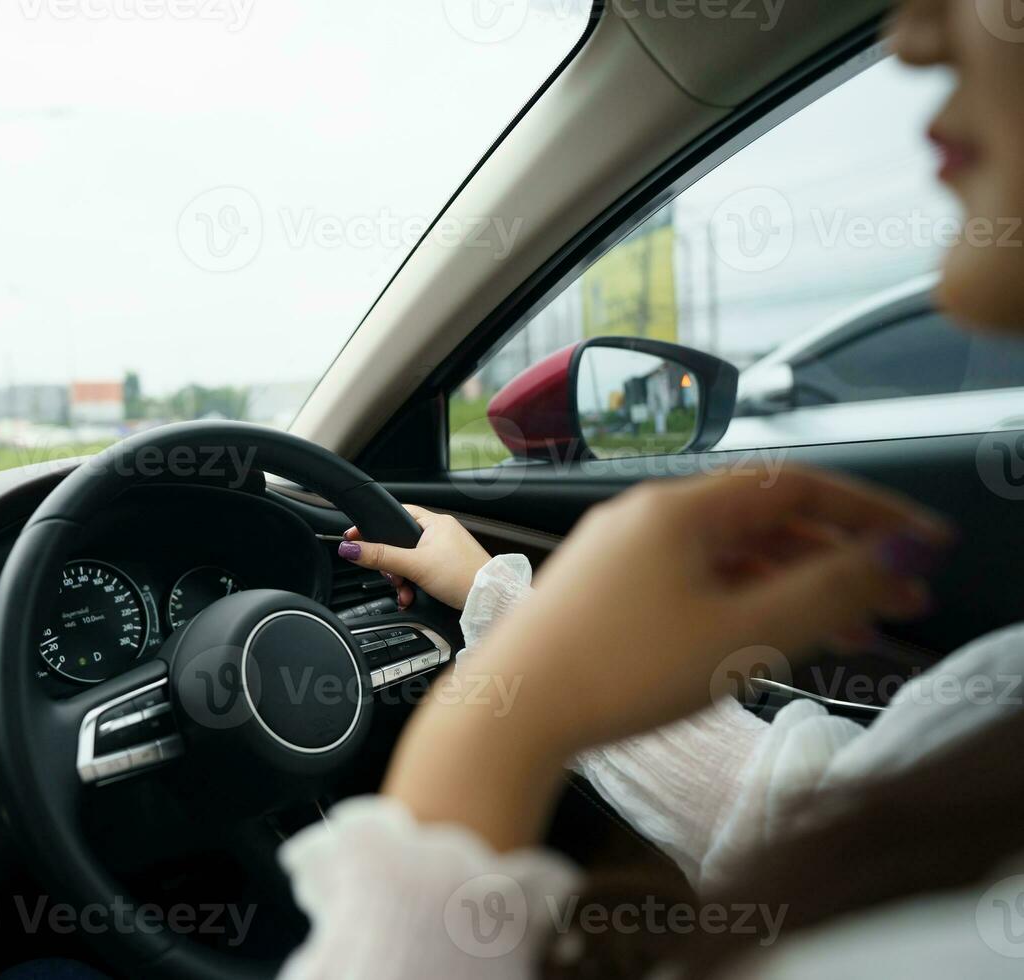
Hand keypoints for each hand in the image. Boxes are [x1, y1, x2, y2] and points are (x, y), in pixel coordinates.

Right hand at [338, 505, 493, 609]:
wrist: (491, 600)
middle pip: (401, 544)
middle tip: (393, 578)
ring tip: (406, 593)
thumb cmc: (463, 576)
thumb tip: (352, 548)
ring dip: (403, 580)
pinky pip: (422, 573)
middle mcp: (441, 534)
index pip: (397, 515)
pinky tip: (413, 597)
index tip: (356, 539)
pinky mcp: (449, 569)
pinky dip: (415, 586)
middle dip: (392, 566)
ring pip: (410, 562)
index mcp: (435, 522)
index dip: (376, 528)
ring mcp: (446, 552)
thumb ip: (381, 557)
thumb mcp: (414, 565)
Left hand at [495, 465, 949, 748]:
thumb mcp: (743, 635)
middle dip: (837, 559)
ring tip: (848, 632)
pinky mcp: (600, 593)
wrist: (510, 712)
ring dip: (793, 586)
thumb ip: (826, 592)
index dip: (868, 514)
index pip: (795, 487)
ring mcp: (617, 554)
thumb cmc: (616, 671)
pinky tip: (770, 640)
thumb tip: (889, 556)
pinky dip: (742, 603)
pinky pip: (692, 582)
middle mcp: (644, 517)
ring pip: (728, 556)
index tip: (919, 543)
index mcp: (678, 508)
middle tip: (895, 602)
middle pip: (763, 522)